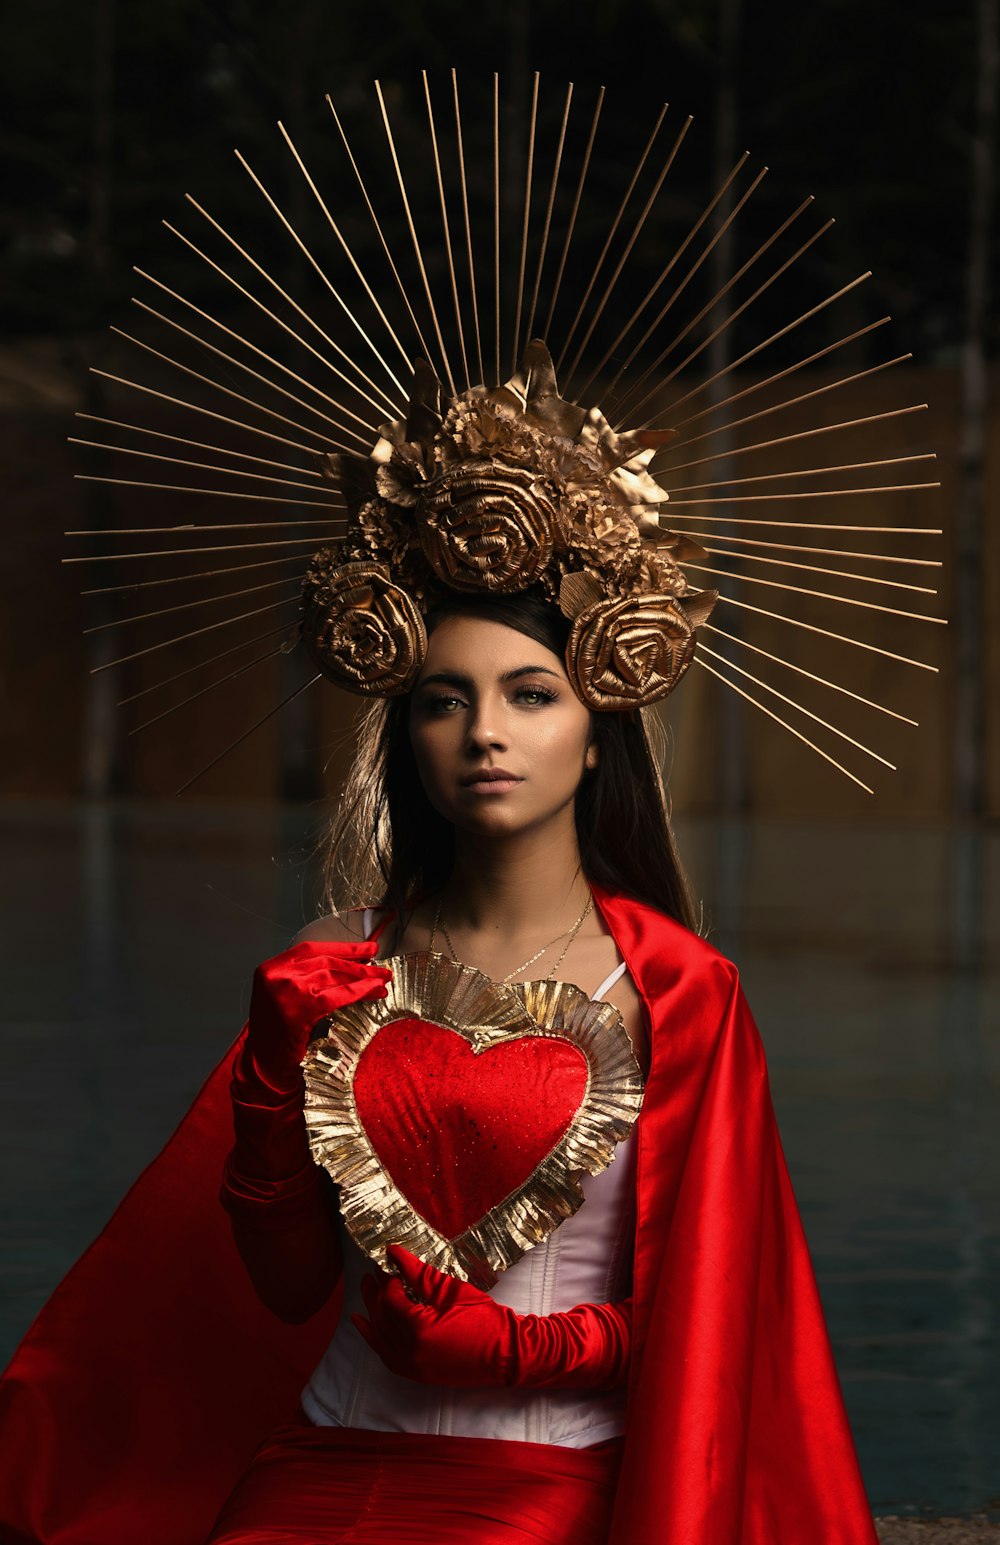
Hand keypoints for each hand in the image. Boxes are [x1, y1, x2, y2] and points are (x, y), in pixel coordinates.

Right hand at [246, 940, 391, 1095]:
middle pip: (327, 962)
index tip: (364, 949)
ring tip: (383, 981)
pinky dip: (359, 992)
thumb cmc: (275, 1033)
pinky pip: (338, 995)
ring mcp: (288, 990)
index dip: (342, 948)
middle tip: (379, 965)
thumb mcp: (282, 995)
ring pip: (335, 977)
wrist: (263, 1064)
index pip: (312, 949)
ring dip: (363, 978)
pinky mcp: (301, 1008)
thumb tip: (345, 967)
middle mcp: (278, 974)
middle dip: (358, 963)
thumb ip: (303, 978)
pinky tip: (374, 991)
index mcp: (272, 967)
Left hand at [352, 1244, 630, 1390]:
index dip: (388, 1279)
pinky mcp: (416, 1374)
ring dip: (372, 1312)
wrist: (508, 1355)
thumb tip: (395, 1253)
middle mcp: (409, 1353)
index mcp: (419, 1330)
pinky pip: (385, 1355)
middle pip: (382, 1317)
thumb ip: (421, 1275)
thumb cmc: (486, 1320)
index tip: (389, 1261)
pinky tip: (362, 1323)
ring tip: (366, 1289)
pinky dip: (373, 1338)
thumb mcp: (453, 1292)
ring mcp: (411, 1367)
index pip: (391, 1300)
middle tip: (373, 1271)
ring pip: (380, 1336)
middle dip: (376, 1292)